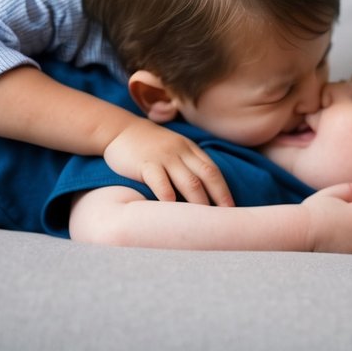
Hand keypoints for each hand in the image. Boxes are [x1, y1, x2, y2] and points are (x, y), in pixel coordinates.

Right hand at [103, 116, 233, 205]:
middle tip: (225, 218)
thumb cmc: (149, 145)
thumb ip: (188, 163)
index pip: (213, 170)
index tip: (231, 208)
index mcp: (190, 149)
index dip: (224, 190)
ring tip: (204, 221)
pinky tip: (173, 209)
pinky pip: (160, 181)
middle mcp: (181, 152)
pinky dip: (168, 196)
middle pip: (206, 176)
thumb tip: (204, 190)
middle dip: (218, 197)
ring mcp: (164, 157)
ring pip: (188, 181)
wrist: (120, 130)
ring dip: (198, 202)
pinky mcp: (146, 164)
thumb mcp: (174, 147)